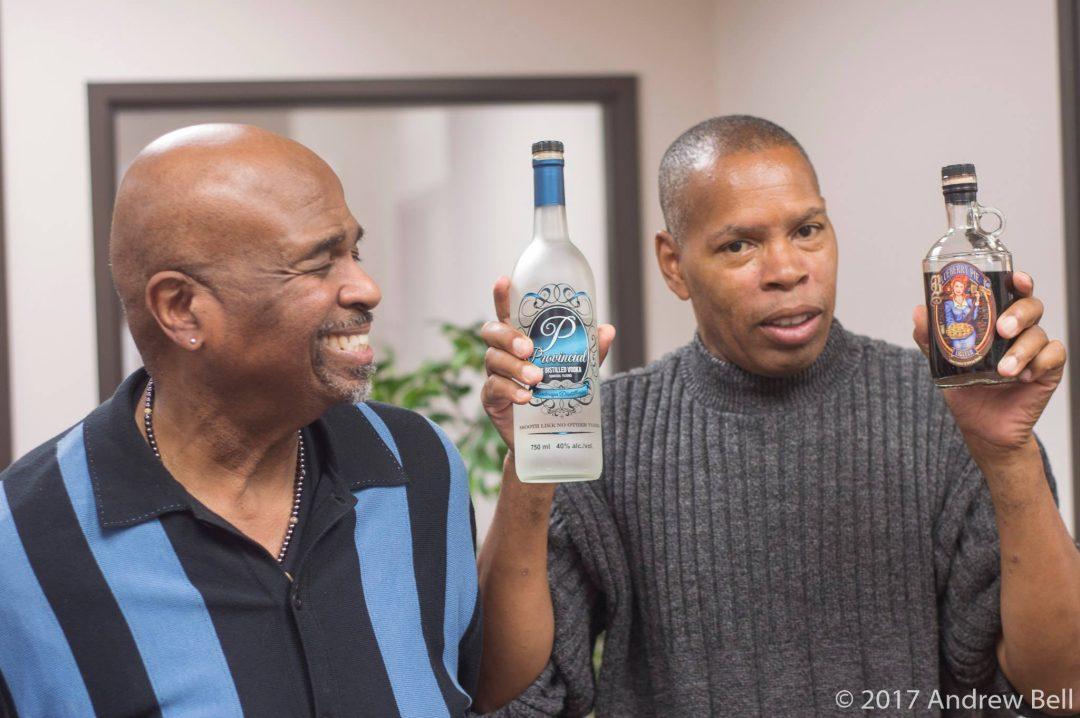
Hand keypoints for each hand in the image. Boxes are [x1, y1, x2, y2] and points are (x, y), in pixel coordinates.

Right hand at [480, 276, 615, 450]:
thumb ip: (588, 351)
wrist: (547, 439)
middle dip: (509, 336)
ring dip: (515, 366)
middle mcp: (502, 353)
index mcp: (520, 340)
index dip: (503, 297)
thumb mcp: (577, 371)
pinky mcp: (491, 400)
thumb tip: (607, 329)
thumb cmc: (557, 396)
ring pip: (493, 360)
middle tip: (530, 348)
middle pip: (492, 333)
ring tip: (537, 378)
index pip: (507, 314)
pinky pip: (494, 388)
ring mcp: (494, 375)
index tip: (504, 280)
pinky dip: (511, 391)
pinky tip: (526, 397)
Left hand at [912, 271, 1065, 454]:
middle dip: (1018, 314)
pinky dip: (1040, 363)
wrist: (981, 426)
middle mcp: (1019, 330)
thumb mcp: (942, 363)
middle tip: (1002, 330)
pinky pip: (1054, 356)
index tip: (1014, 278)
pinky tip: (1024, 377)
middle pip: (1031, 306)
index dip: (1017, 281)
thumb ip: (931, 338)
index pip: (1011, 293)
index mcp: (996, 321)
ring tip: (1004, 371)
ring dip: (1021, 350)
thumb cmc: (966, 389)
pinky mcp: (1048, 369)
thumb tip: (919, 311)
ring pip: (1039, 334)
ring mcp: (1035, 349)